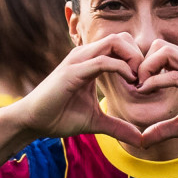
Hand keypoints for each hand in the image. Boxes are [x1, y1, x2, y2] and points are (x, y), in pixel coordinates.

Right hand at [9, 34, 143, 145]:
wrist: (32, 121)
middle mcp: (85, 55)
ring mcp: (78, 60)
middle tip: (145, 80)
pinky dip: (121, 69)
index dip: (138, 60)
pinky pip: (103, 61)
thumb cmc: (59, 117)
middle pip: (121, 37)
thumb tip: (140, 140)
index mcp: (91, 61)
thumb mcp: (96, 121)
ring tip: (138, 81)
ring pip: (114, 42)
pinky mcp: (73, 71)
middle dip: (139, 56)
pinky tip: (129, 83)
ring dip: (133, 59)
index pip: (121, 45)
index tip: (145, 83)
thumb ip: (118, 126)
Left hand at [135, 40, 177, 147]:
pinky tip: (146, 92)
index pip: (161, 51)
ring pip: (165, 53)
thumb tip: (142, 141)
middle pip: (159, 45)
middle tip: (136, 85)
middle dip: (142, 63)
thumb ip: (163, 129)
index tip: (137, 86)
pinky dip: (155, 82)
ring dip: (146, 69)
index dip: (144, 65)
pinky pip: (174, 76)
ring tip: (141, 88)